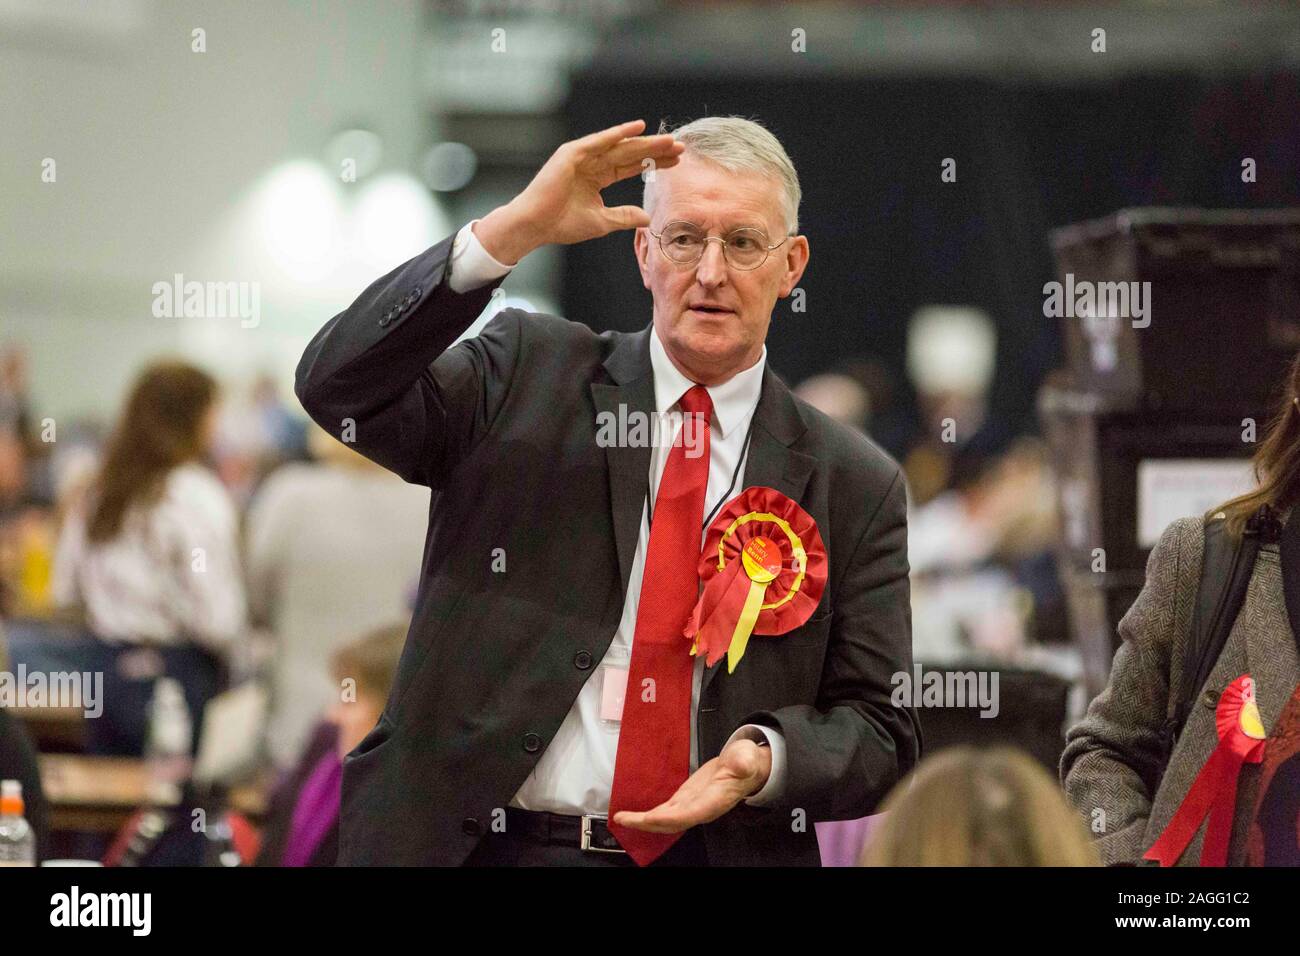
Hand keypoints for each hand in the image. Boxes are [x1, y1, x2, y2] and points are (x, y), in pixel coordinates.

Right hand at [474, 119, 684, 263]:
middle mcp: (592, 163)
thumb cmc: (562, 224)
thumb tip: (648, 217)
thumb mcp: (602, 222)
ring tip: (668, 139)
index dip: (654, 162)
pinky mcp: (572, 153)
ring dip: (644, 141)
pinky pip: (600, 141)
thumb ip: (624, 217)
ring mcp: (582, 156)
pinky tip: (638, 128)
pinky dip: (618, 133)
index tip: (677, 161)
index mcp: (597, 178)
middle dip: (655, 150)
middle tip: (680, 147)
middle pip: (630, 154)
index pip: (632, 166)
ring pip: (619, 146)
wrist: (535, 225)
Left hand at [612, 737, 771, 832]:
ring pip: (665, 821)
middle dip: (647, 824)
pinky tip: (635, 815)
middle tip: (623, 820)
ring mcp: (691, 806)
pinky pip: (665, 813)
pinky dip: (649, 815)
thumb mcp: (747, 757)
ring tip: (622, 819)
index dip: (668, 819)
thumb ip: (743, 761)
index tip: (648, 818)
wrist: (746, 768)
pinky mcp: (685, 800)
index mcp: (713, 801)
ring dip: (643, 822)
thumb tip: (741, 763)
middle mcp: (700, 809)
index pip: (688, 814)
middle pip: (671, 823)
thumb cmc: (746, 762)